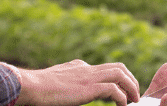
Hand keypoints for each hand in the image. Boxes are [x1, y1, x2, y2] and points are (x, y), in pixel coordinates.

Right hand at [13, 59, 141, 105]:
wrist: (32, 87)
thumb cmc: (38, 90)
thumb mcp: (56, 84)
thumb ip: (67, 85)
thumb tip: (71, 94)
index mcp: (78, 67)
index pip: (105, 69)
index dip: (117, 80)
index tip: (121, 92)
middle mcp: (86, 68)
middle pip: (118, 67)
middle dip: (130, 80)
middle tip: (134, 95)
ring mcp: (89, 76)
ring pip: (121, 74)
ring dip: (131, 87)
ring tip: (134, 100)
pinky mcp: (89, 87)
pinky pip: (114, 90)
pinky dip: (122, 98)